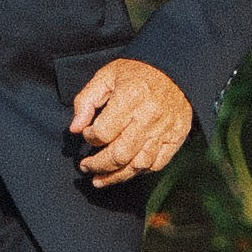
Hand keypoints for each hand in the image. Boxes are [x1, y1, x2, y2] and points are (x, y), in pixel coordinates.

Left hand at [69, 59, 193, 185]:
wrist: (176, 72)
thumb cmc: (137, 73)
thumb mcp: (106, 76)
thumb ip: (86, 100)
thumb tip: (75, 128)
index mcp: (130, 97)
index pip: (103, 132)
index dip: (90, 138)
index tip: (88, 134)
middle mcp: (149, 116)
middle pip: (119, 154)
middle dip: (98, 165)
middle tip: (86, 167)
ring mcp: (164, 130)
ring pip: (137, 165)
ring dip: (115, 177)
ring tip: (100, 180)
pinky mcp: (176, 138)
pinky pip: (157, 164)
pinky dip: (139, 172)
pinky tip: (126, 171)